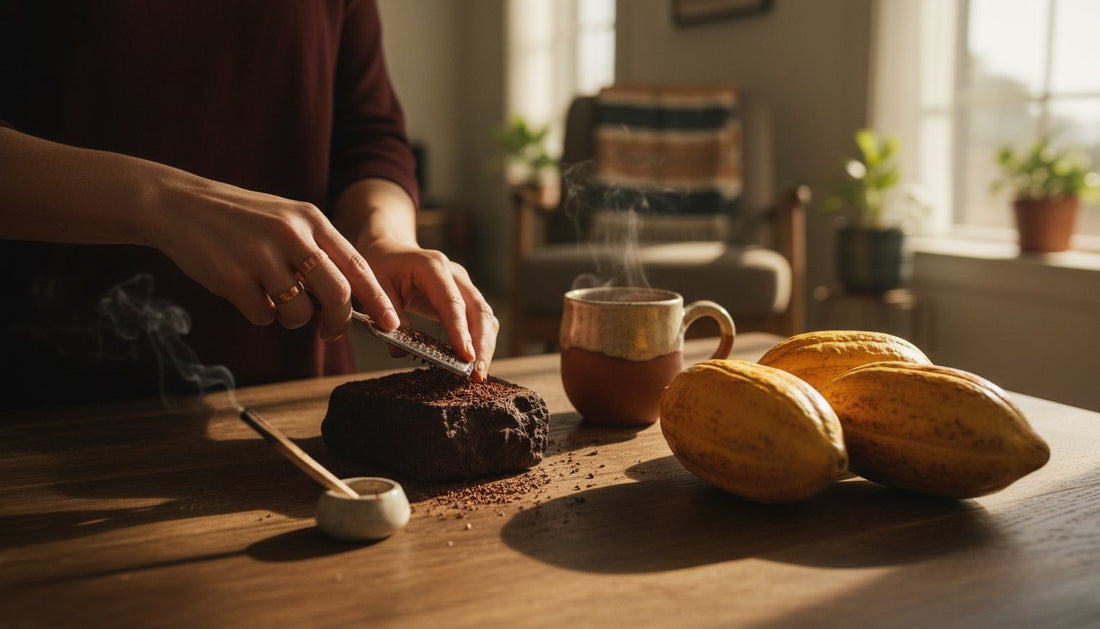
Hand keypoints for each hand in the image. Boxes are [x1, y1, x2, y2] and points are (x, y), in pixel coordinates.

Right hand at [150, 176, 400, 340]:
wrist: (180, 205)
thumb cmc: (241, 219)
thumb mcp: (287, 220)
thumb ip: (318, 252)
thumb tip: (350, 300)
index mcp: (310, 219)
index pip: (357, 265)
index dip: (378, 299)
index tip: (391, 323)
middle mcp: (291, 234)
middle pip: (337, 294)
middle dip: (338, 322)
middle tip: (329, 330)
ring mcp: (260, 255)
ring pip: (298, 312)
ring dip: (289, 317)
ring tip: (270, 295)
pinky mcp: (232, 277)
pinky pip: (262, 316)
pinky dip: (257, 313)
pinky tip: (243, 290)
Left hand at [361, 237, 498, 380]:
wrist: (390, 248)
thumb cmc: (381, 266)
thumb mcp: (375, 286)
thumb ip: (386, 315)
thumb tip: (399, 351)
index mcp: (432, 267)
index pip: (452, 302)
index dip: (460, 331)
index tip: (466, 357)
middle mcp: (455, 274)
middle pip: (478, 310)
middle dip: (482, 344)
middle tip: (477, 374)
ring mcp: (463, 285)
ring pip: (485, 316)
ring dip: (485, 346)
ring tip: (478, 374)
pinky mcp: (465, 297)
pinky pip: (479, 320)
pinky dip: (480, 342)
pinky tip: (474, 363)